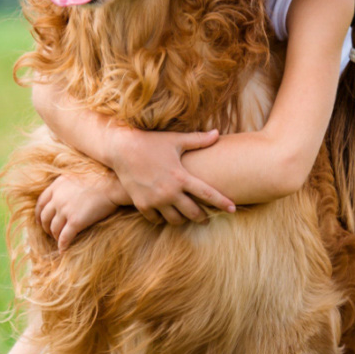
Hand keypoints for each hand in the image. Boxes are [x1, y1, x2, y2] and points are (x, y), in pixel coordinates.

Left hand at [37, 173, 121, 248]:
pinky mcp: (75, 221)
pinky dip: (62, 246)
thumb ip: (64, 185)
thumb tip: (61, 195)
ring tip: (59, 241)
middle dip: (46, 227)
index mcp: (56, 186)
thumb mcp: (75, 176)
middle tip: (50, 233)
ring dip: (55, 237)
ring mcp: (65, 210)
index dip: (38, 214)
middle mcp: (58, 198)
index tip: (40, 221)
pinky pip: (65, 237)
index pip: (40, 203)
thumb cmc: (99, 179)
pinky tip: (63, 251)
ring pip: (54, 229)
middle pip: (45, 217)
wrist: (112, 185)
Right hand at [106, 128, 235, 224]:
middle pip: (193, 213)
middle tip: (206, 218)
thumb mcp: (176, 140)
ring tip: (185, 216)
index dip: (222, 202)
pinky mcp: (142, 204)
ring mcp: (155, 200)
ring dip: (183, 220)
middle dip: (203, 217)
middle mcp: (170, 192)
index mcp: (181, 177)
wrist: (121, 148)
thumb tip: (217, 133)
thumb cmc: (150, 142)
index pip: (208, 194)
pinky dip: (163, 219)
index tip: (233, 209)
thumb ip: (198, 140)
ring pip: (176, 220)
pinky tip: (165, 214)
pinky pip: (156, 220)